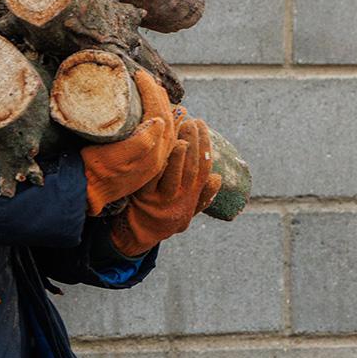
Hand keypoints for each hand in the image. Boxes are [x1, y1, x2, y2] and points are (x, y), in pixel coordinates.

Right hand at [80, 70, 178, 215]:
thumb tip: (160, 122)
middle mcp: (157, 156)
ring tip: (152, 88)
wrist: (86, 193)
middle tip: (145, 77)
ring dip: (161, 104)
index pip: (159, 114)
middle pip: (165, 118)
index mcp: (153, 153)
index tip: (140, 75)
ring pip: (165, 126)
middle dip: (157, 95)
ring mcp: (152, 159)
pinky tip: (157, 111)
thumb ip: (140, 143)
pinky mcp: (145, 161)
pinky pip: (160, 134)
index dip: (151, 92)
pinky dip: (160, 117)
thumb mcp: (115, 157)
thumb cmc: (94, 172)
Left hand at [110, 116, 222, 256]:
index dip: (205, 146)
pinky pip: (150, 177)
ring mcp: (160, 198)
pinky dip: (155, 161)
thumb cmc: (163, 218)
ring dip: (178, 151)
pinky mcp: (141, 197)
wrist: (137, 236)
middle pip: (190, 167)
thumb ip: (201, 195)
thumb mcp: (186, 211)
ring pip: (173, 173)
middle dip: (193, 142)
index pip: (203, 168)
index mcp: (190, 197)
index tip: (202, 124)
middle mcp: (178, 198)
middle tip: (192, 121)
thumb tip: (218, 177)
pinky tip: (157, 146)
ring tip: (181, 129)